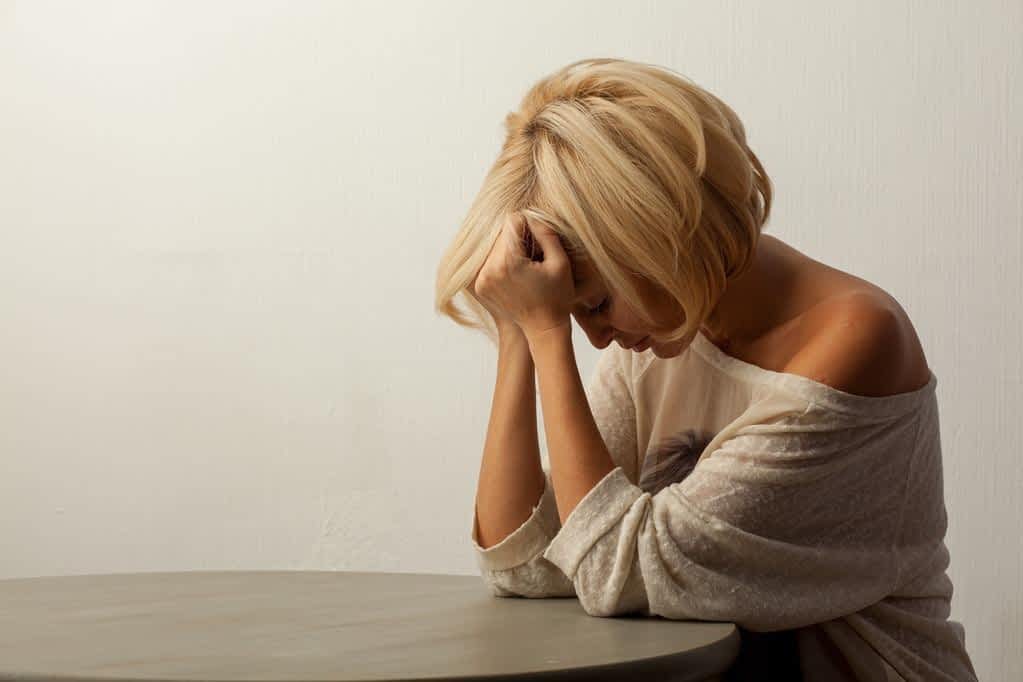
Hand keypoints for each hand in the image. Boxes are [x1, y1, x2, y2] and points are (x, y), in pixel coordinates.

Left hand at [471, 212, 574, 340]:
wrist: (544, 329)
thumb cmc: (557, 297)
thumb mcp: (560, 262)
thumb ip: (546, 232)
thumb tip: (530, 214)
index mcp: (508, 262)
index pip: (512, 221)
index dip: (529, 225)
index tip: (540, 241)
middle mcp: (489, 270)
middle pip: (500, 233)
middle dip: (517, 238)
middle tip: (534, 255)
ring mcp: (481, 280)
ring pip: (492, 245)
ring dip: (508, 248)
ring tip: (526, 265)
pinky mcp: (479, 286)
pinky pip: (487, 260)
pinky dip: (500, 261)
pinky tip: (517, 274)